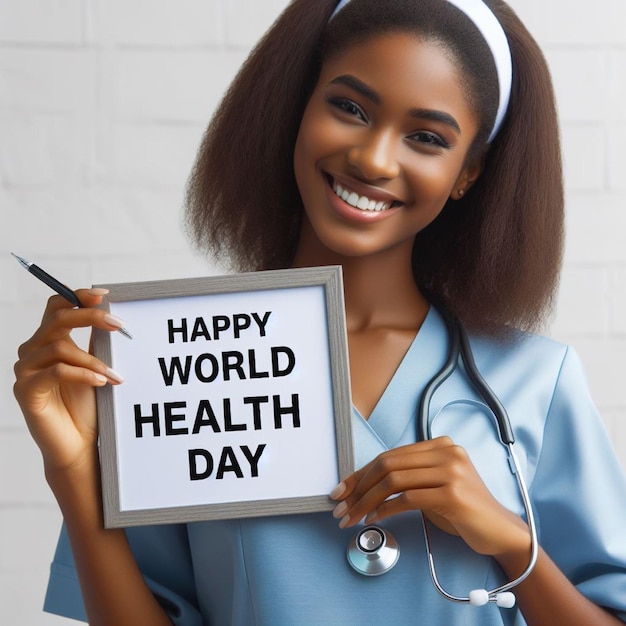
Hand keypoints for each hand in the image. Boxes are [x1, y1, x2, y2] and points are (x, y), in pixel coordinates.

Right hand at [13, 289, 124, 476]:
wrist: (80, 443)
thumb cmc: (88, 405)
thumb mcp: (95, 366)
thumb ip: (96, 341)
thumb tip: (111, 314)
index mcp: (49, 340)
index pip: (57, 307)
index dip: (78, 296)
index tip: (105, 295)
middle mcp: (33, 351)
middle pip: (57, 319)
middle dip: (91, 317)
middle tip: (119, 325)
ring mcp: (26, 370)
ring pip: (60, 347)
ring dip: (93, 359)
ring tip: (115, 375)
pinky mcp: (26, 391)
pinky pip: (56, 372)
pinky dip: (83, 374)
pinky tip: (102, 381)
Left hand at [330, 436, 529, 558]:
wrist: (499, 531)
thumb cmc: (462, 511)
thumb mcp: (433, 485)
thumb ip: (408, 476)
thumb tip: (363, 484)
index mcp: (440, 444)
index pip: (389, 455)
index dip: (360, 473)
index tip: (341, 490)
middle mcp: (446, 452)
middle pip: (387, 463)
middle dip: (358, 486)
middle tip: (341, 507)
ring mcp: (451, 471)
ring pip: (393, 480)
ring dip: (366, 501)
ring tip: (352, 517)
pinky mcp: (453, 494)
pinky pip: (407, 498)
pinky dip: (384, 509)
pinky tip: (374, 519)